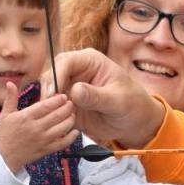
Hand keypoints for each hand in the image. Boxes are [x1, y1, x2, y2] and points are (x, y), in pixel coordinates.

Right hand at [0, 82, 77, 169]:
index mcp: (26, 117)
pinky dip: (71, 137)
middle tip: (70, 104)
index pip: (45, 106)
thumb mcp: (5, 114)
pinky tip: (75, 131)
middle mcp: (36, 128)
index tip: (63, 96)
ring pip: (62, 128)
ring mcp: (42, 140)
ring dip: (70, 120)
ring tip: (72, 114)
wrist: (4, 157)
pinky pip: (62, 143)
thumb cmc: (5, 134)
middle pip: (57, 116)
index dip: (57, 100)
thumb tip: (10, 83)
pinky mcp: (46, 150)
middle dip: (66, 108)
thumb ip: (10, 98)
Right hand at [44, 48, 165, 148]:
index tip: (54, 93)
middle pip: (51, 74)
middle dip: (48, 90)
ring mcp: (70, 87)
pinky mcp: (68, 103)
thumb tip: (75, 90)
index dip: (56, 75)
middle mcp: (77, 71)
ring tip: (56, 118)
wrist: (135, 122)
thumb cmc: (132, 104)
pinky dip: (53, 114)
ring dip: (49, 104)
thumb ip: (96, 96)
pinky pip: (54, 107)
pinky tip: (60, 123)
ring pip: (49, 91)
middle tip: (49, 108)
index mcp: (90, 60)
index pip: (65, 61)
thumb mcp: (117, 100)